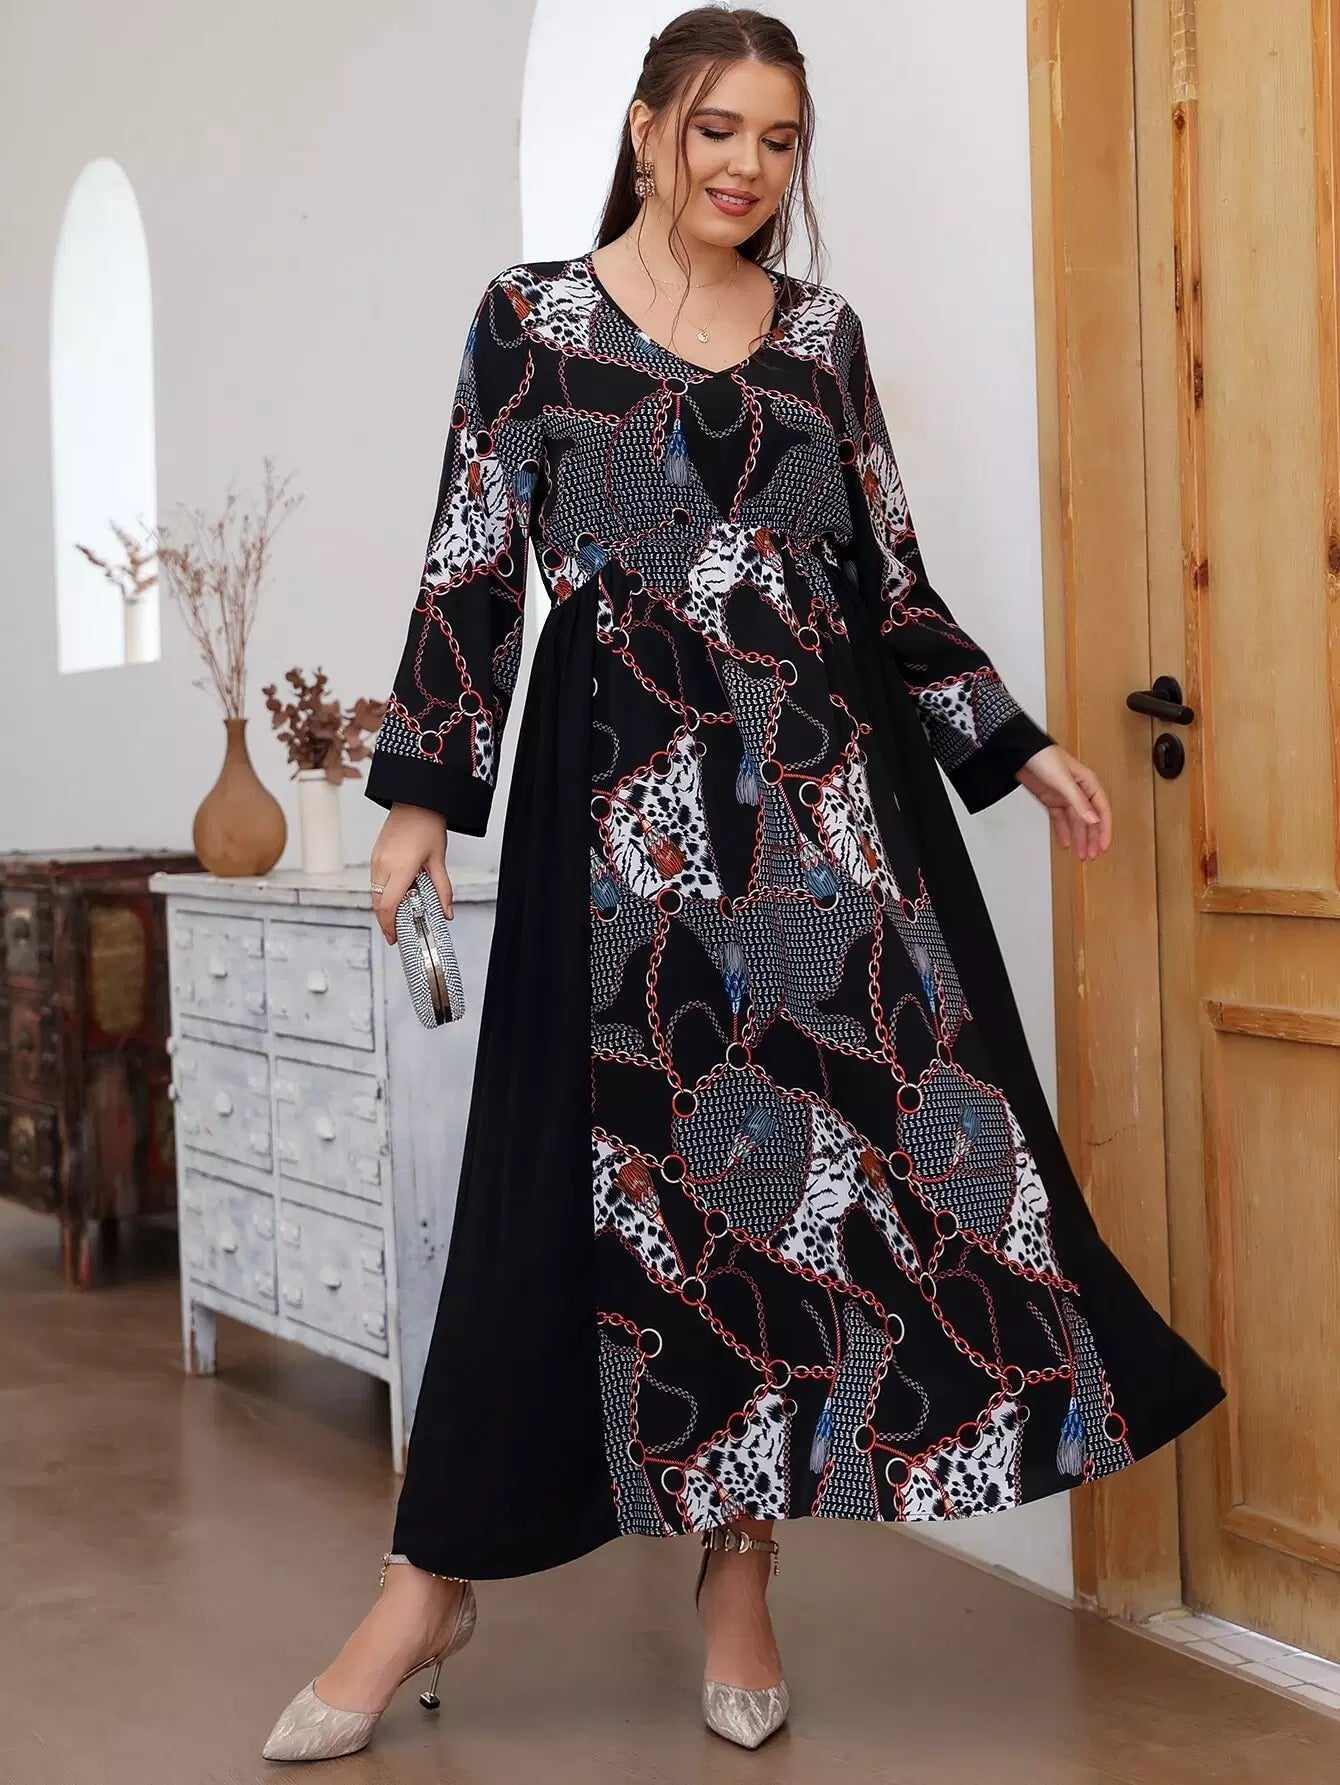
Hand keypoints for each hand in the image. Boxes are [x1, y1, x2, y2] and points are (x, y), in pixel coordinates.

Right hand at [369, 804, 454, 942]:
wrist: (416, 801)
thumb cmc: (427, 825)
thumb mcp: (438, 860)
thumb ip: (442, 889)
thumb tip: (446, 911)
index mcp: (400, 868)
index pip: (388, 906)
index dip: (389, 926)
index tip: (395, 937)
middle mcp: (383, 866)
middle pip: (378, 904)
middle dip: (386, 921)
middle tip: (397, 931)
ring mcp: (376, 860)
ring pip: (375, 894)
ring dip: (385, 906)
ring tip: (401, 912)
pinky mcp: (375, 855)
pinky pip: (375, 881)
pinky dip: (383, 893)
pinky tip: (397, 893)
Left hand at [1015, 745, 1111, 861]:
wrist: (1019, 751)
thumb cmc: (1043, 756)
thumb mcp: (1063, 780)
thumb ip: (1078, 801)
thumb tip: (1093, 820)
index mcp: (1087, 783)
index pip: (1102, 810)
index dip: (1104, 828)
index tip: (1103, 845)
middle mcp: (1078, 791)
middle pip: (1089, 819)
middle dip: (1092, 838)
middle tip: (1092, 855)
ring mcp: (1064, 796)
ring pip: (1076, 821)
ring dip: (1079, 838)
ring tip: (1080, 855)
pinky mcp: (1051, 799)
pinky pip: (1060, 819)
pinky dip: (1063, 831)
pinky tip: (1066, 843)